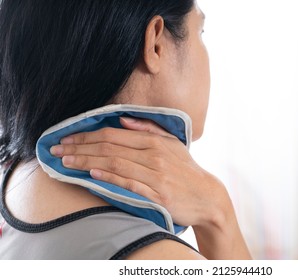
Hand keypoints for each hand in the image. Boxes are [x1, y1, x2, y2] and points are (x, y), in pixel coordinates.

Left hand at [50, 117, 230, 227]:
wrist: (207, 196)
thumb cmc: (187, 170)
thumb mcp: (173, 143)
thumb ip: (149, 129)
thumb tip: (123, 120)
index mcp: (155, 141)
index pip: (113, 134)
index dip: (86, 135)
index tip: (66, 138)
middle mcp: (154, 155)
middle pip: (109, 147)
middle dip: (79, 147)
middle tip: (56, 149)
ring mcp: (155, 176)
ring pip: (113, 164)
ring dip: (86, 162)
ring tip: (65, 162)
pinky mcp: (156, 195)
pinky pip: (127, 183)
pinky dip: (107, 177)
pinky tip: (90, 174)